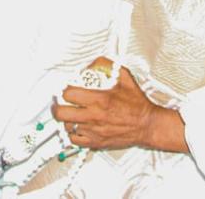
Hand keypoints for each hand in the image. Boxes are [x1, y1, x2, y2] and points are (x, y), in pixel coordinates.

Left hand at [52, 65, 186, 152]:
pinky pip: (75, 140)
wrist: (147, 125)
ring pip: (67, 126)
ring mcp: (94, 131)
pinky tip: (78, 126)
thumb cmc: (137, 104)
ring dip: (67, 119)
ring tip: (71, 114)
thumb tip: (93, 62)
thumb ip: (107, 65)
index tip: (67, 89)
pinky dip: (73, 133)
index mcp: (100, 99)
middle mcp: (94, 116)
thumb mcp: (125, 77)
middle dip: (57, 106)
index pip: (69, 94)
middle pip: (61, 113)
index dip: (65, 90)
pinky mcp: (96, 142)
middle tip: (59, 102)